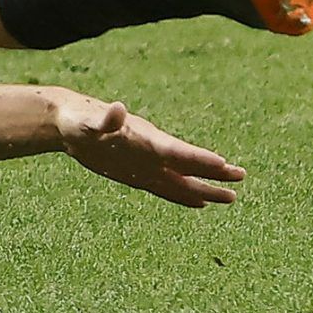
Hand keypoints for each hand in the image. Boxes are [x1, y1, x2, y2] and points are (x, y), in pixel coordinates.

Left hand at [55, 96, 245, 207]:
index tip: (222, 164)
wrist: (71, 123)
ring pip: (183, 180)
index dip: (198, 158)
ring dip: (206, 188)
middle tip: (241, 176)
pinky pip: (166, 187)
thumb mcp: (88, 121)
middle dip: (214, 172)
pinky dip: (183, 195)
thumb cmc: (79, 120)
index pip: (177, 151)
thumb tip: (116, 109)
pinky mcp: (139, 175)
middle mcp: (152, 152)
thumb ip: (105, 119)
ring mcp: (148, 164)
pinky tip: (199, 202)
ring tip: (231, 197)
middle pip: (189, 165)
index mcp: (146, 139)